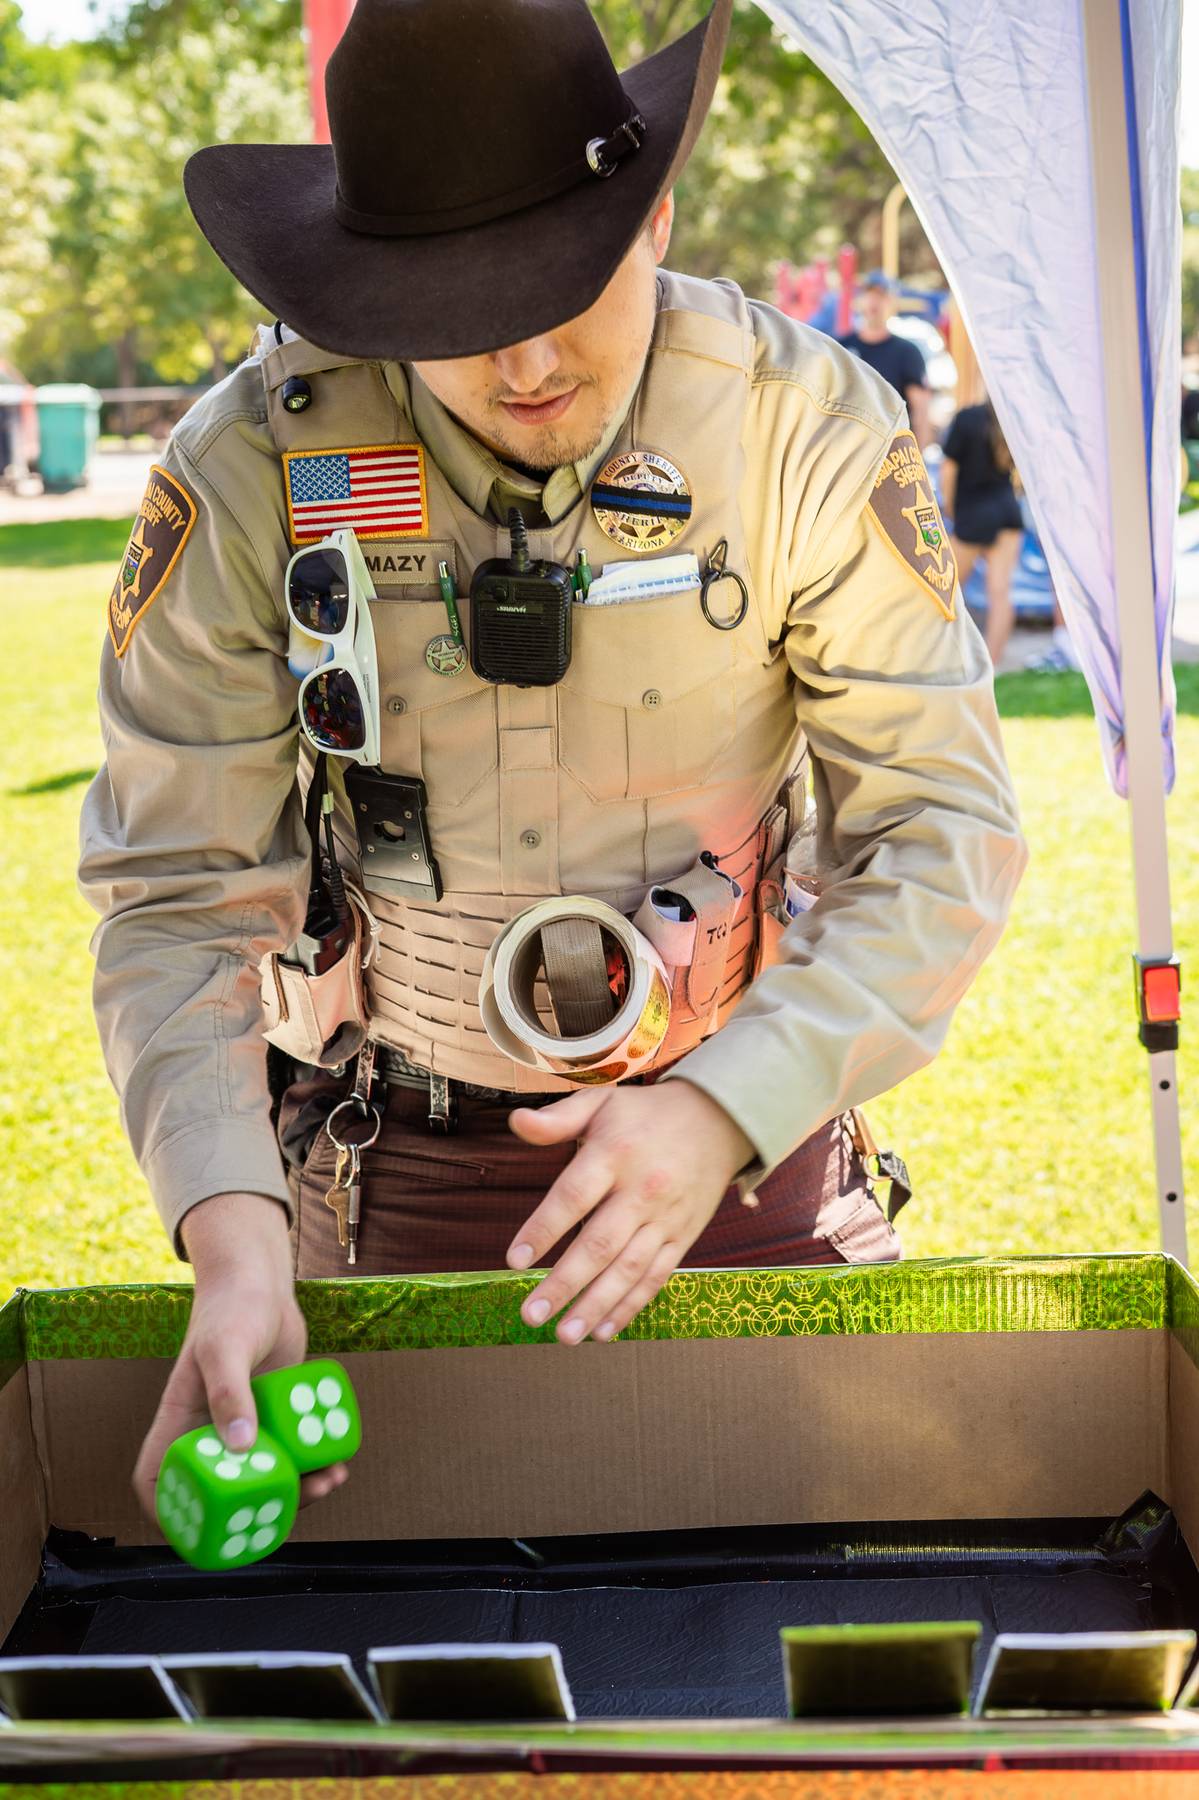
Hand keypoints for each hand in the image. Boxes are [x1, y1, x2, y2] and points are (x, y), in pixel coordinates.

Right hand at [133, 1192, 348, 1523]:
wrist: (263, 1283)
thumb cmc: (232, 1309)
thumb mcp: (226, 1349)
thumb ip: (230, 1393)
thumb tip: (241, 1448)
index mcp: (178, 1421)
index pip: (157, 1477)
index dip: (170, 1512)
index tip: (203, 1531)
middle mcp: (208, 1431)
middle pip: (223, 1490)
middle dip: (260, 1508)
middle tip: (301, 1498)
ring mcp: (244, 1426)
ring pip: (264, 1477)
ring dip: (299, 1489)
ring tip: (333, 1477)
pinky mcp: (274, 1417)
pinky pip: (290, 1453)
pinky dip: (313, 1463)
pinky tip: (339, 1459)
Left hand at [505, 1081, 753, 1344]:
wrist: (717, 1120)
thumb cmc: (644, 1115)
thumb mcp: (602, 1103)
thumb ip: (558, 1118)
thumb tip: (515, 1121)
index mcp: (615, 1155)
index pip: (574, 1197)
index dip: (544, 1230)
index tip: (514, 1261)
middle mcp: (642, 1190)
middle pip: (600, 1244)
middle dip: (565, 1284)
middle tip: (531, 1315)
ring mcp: (666, 1218)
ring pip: (629, 1269)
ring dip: (596, 1305)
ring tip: (564, 1335)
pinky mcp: (683, 1236)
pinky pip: (656, 1277)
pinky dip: (630, 1306)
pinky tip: (603, 1331)